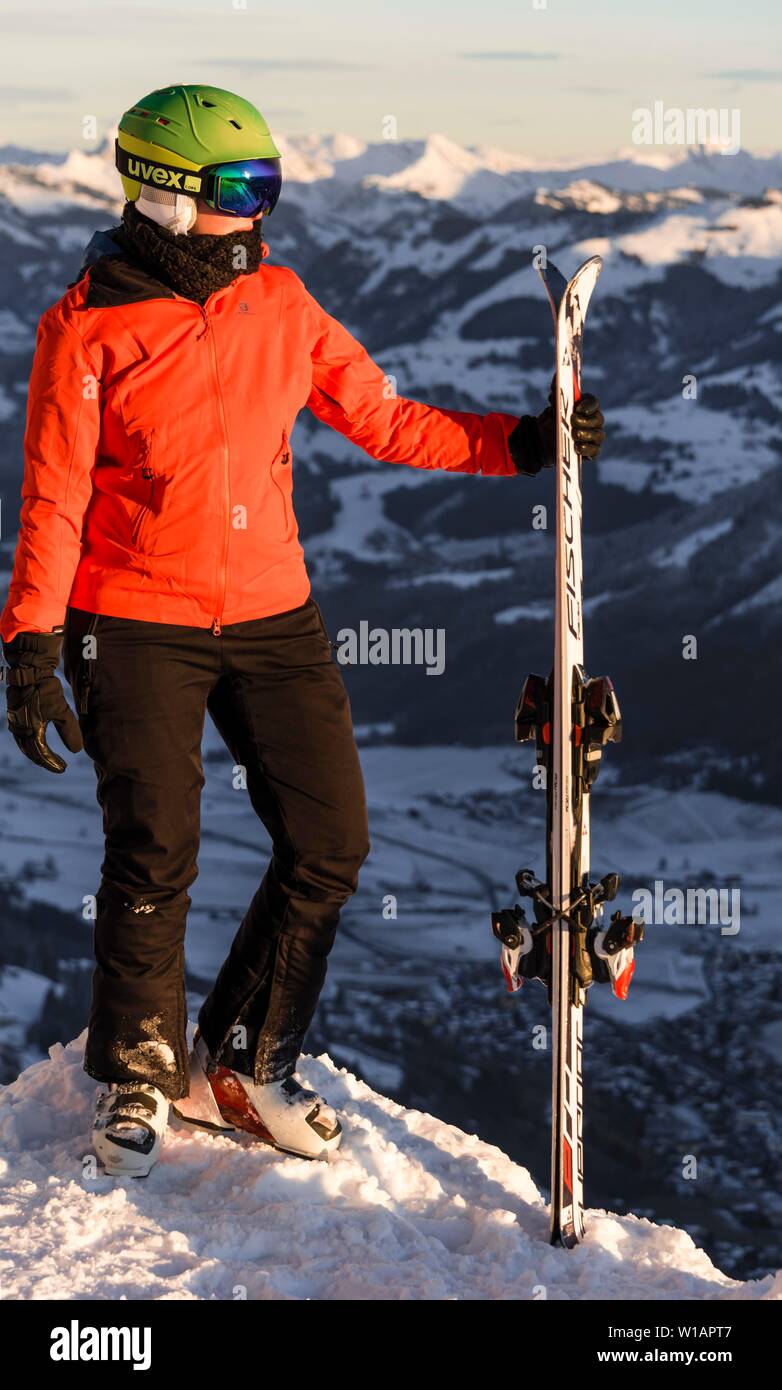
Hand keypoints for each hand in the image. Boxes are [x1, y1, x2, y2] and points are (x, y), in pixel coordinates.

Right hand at [2, 631, 82, 773]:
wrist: (30, 670)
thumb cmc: (46, 690)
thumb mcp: (62, 711)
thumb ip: (69, 732)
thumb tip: (77, 751)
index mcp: (30, 731)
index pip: (41, 755)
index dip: (52, 763)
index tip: (63, 768)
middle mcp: (20, 729)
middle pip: (31, 752)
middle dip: (44, 760)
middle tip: (57, 766)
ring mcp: (15, 721)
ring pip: (24, 743)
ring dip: (36, 752)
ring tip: (47, 757)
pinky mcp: (15, 713)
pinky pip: (21, 733)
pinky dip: (30, 741)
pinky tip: (37, 738)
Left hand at [509, 385, 605, 474]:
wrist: (543, 441)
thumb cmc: (552, 419)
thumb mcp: (553, 404)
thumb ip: (557, 389)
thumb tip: (558, 374)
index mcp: (586, 407)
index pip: (594, 403)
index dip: (589, 404)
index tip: (579, 407)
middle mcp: (593, 421)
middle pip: (598, 419)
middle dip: (586, 420)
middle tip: (573, 421)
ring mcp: (593, 437)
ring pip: (598, 436)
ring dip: (586, 435)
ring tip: (573, 435)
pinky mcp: (590, 452)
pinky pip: (594, 451)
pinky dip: (587, 450)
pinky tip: (578, 448)